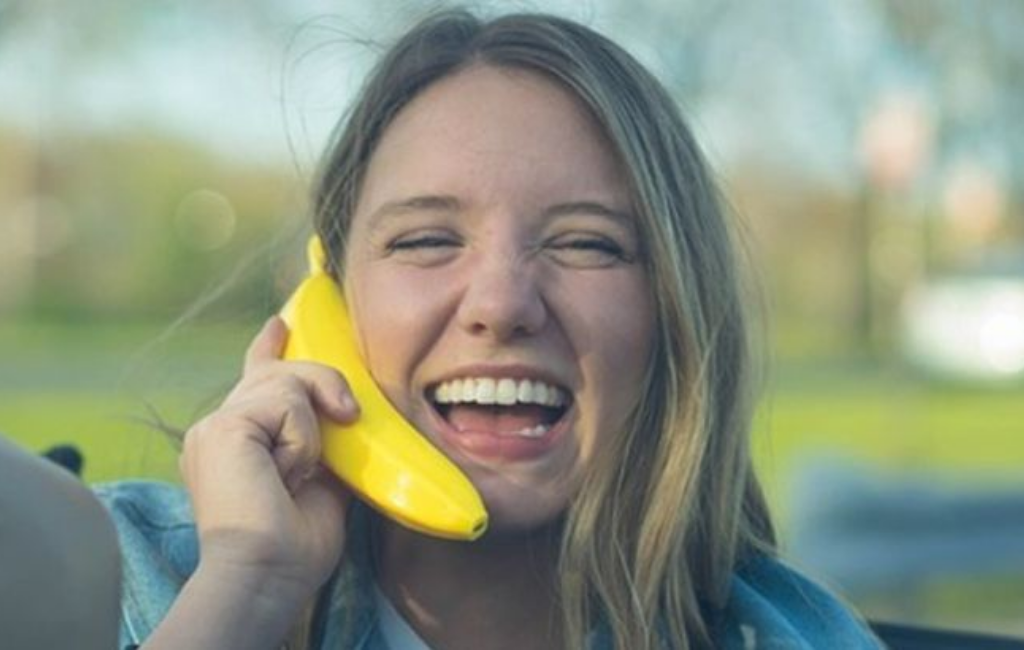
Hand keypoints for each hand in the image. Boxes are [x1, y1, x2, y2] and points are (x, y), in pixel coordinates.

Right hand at [179, 316, 356, 603]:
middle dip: (322, 383)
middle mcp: (220, 428)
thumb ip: (325, 446)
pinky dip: (302, 439)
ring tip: (299, 474)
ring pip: (288, 382)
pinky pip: (287, 403)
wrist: (268, 574)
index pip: (255, 381)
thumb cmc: (294, 546)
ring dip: (312, 429)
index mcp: (240, 442)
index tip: (280, 324)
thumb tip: (347, 421)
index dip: (268, 348)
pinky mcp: (224, 426)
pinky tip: (286, 474)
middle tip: (347, 414)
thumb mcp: (322, 484)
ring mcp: (216, 425)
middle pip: (279, 373)